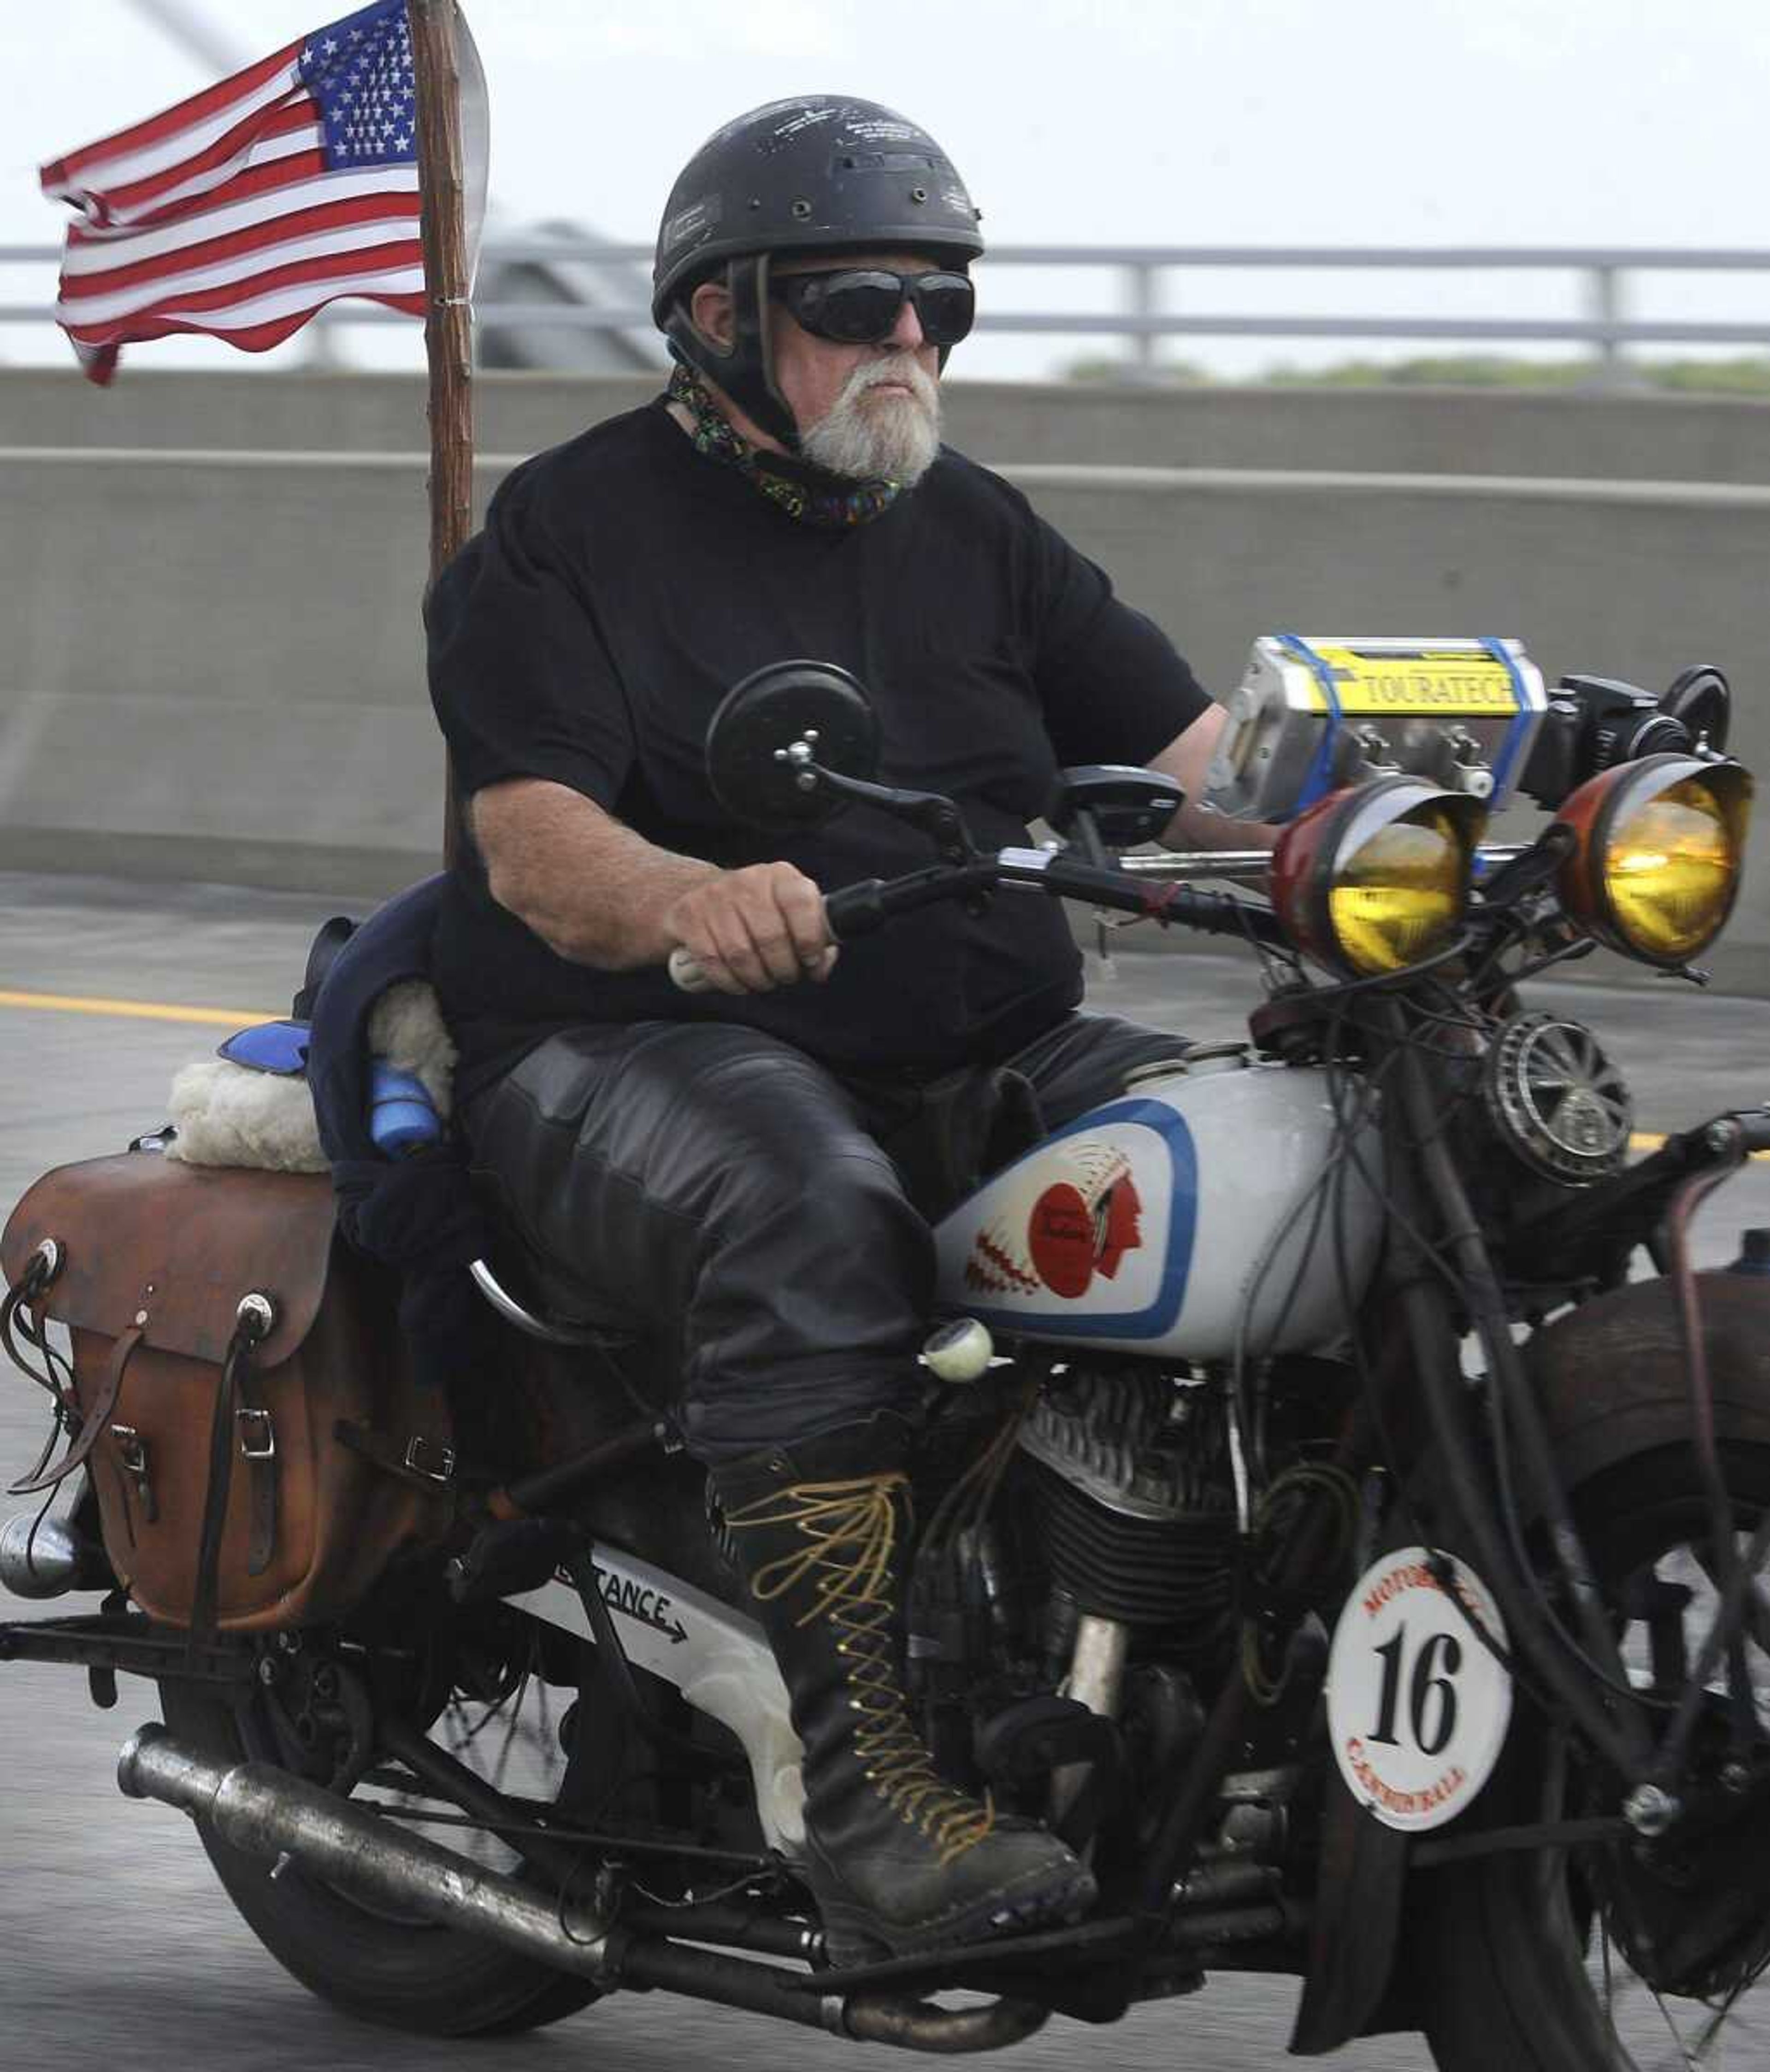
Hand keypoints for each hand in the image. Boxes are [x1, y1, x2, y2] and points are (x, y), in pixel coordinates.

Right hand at [660, 863, 836, 994]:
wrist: (697, 894)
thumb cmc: (755, 912)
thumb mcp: (789, 913)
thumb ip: (814, 938)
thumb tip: (820, 966)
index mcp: (780, 876)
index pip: (801, 904)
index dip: (810, 940)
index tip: (810, 961)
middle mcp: (748, 881)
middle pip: (771, 937)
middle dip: (783, 969)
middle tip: (785, 977)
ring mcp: (715, 897)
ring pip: (741, 954)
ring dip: (757, 979)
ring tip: (764, 982)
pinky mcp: (689, 916)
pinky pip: (713, 961)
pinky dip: (730, 982)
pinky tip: (740, 983)